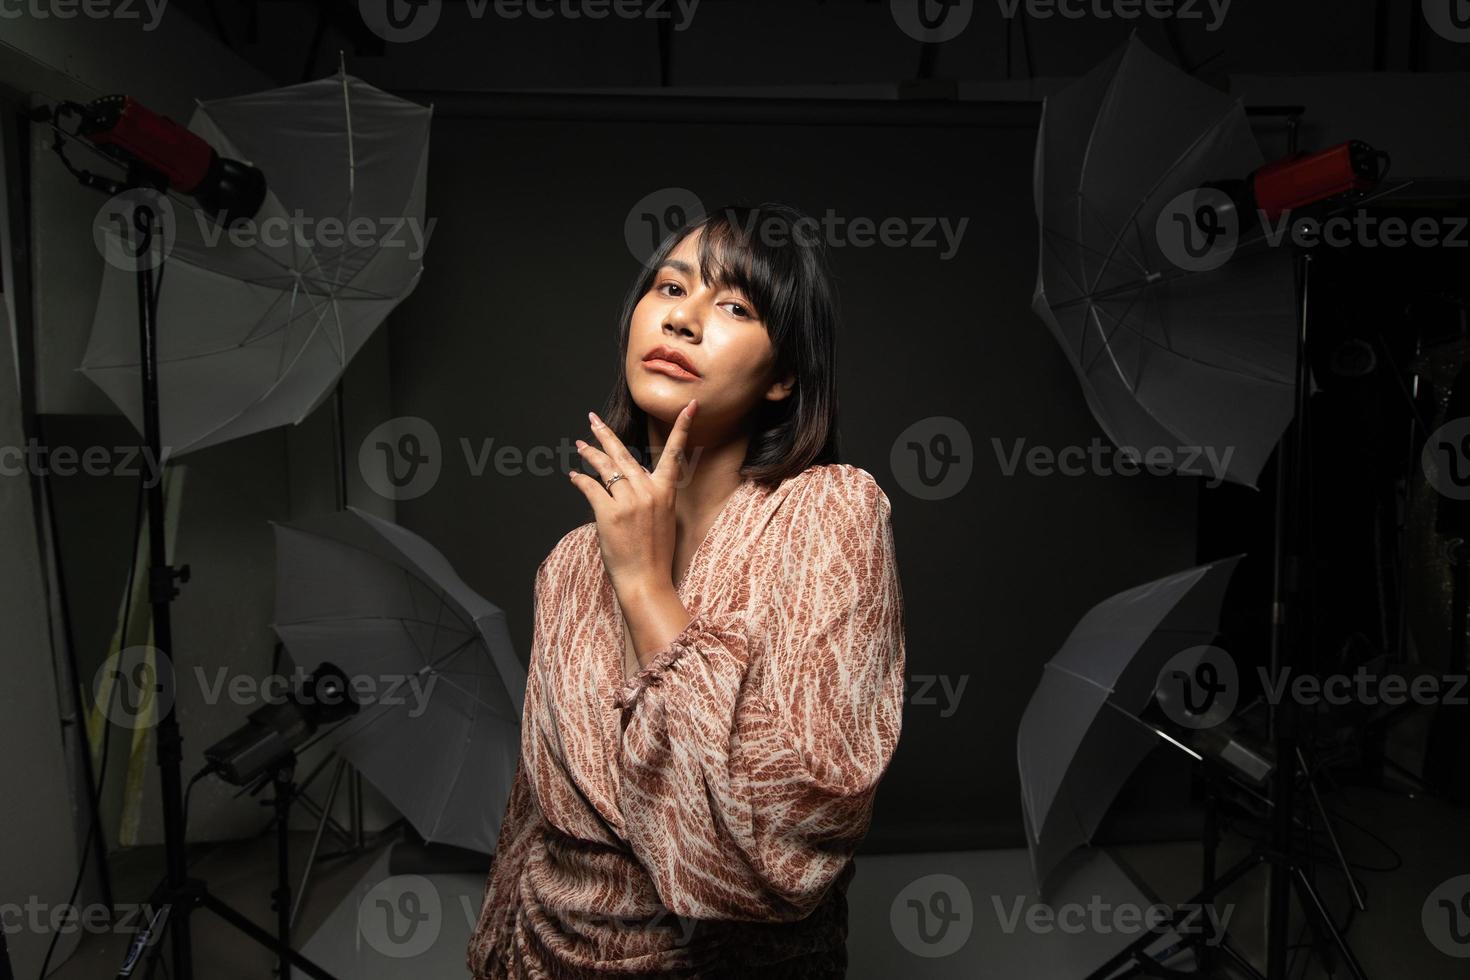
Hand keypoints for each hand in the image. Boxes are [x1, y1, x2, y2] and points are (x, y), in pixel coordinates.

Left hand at [568, 399, 696, 592]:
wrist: (647, 580)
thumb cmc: (654, 554)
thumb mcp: (662, 519)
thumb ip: (651, 495)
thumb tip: (634, 477)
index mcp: (666, 492)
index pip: (676, 452)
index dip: (683, 427)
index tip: (689, 405)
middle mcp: (649, 491)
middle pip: (624, 454)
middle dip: (605, 434)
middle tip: (592, 419)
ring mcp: (629, 501)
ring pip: (605, 467)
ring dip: (589, 454)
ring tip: (579, 445)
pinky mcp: (609, 513)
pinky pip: (591, 487)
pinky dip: (580, 480)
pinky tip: (574, 476)